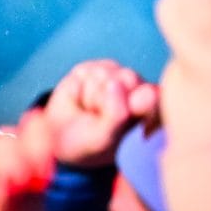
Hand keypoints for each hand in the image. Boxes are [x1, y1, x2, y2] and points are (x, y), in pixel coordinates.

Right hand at [41, 59, 156, 168]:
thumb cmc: (90, 142)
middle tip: (99, 116)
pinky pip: (83, 72)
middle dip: (105, 100)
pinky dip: (75, 88)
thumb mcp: (105, 137)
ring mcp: (114, 74)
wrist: (60, 140)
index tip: (118, 126)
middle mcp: (136, 86)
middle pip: (127, 77)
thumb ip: (116, 114)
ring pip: (103, 74)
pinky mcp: (92, 67)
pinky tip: (78, 98)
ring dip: (90, 96)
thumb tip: (114, 82)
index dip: (130, 106)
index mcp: (150, 106)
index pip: (149, 94)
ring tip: (88, 110)